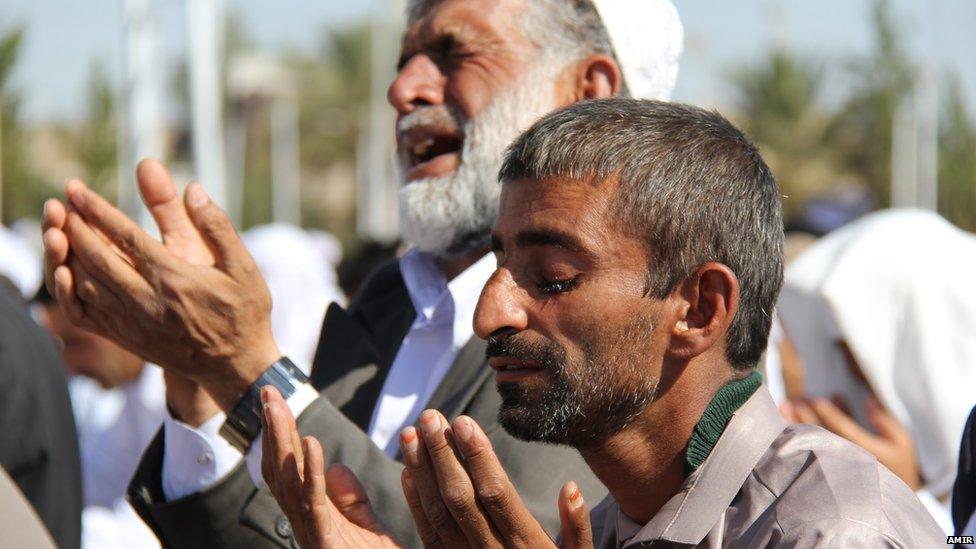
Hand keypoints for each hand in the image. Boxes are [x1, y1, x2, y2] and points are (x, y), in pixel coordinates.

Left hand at [42, 171, 279, 409]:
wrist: (236, 367)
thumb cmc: (243, 312)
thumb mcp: (243, 266)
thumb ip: (217, 226)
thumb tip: (193, 189)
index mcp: (175, 278)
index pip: (126, 237)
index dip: (98, 211)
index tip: (77, 191)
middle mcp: (147, 301)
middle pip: (96, 258)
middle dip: (73, 226)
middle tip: (58, 203)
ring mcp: (132, 323)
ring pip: (84, 284)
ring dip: (66, 254)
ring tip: (56, 229)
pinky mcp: (125, 339)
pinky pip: (84, 313)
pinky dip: (67, 291)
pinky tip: (64, 270)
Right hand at [260, 387, 401, 548]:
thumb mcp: (369, 530)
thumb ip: (352, 502)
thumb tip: (336, 468)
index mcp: (316, 518)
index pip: (291, 470)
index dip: (282, 435)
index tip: (276, 400)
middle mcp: (307, 525)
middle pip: (281, 472)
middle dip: (274, 431)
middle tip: (268, 392)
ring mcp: (312, 535)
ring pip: (288, 483)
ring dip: (282, 443)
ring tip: (277, 407)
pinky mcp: (324, 544)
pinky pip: (314, 505)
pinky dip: (310, 473)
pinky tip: (310, 445)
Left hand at [399, 410, 592, 548]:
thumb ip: (578, 528)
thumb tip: (571, 488)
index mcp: (526, 546)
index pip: (496, 493)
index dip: (478, 457)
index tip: (463, 422)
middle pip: (461, 499)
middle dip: (443, 454)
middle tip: (429, 415)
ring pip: (439, 514)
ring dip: (422, 471)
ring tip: (410, 433)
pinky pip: (429, 536)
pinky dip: (416, 503)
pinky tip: (407, 472)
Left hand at [782, 396, 920, 489]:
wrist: (891, 502)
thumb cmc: (898, 467)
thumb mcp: (901, 443)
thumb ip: (884, 421)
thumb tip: (868, 399)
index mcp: (864, 452)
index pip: (843, 429)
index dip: (829, 413)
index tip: (817, 399)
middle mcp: (846, 460)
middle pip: (821, 436)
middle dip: (807, 417)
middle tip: (797, 401)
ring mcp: (834, 469)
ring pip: (810, 445)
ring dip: (796, 425)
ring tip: (784, 408)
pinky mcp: (825, 473)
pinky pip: (805, 455)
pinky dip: (794, 440)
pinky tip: (782, 427)